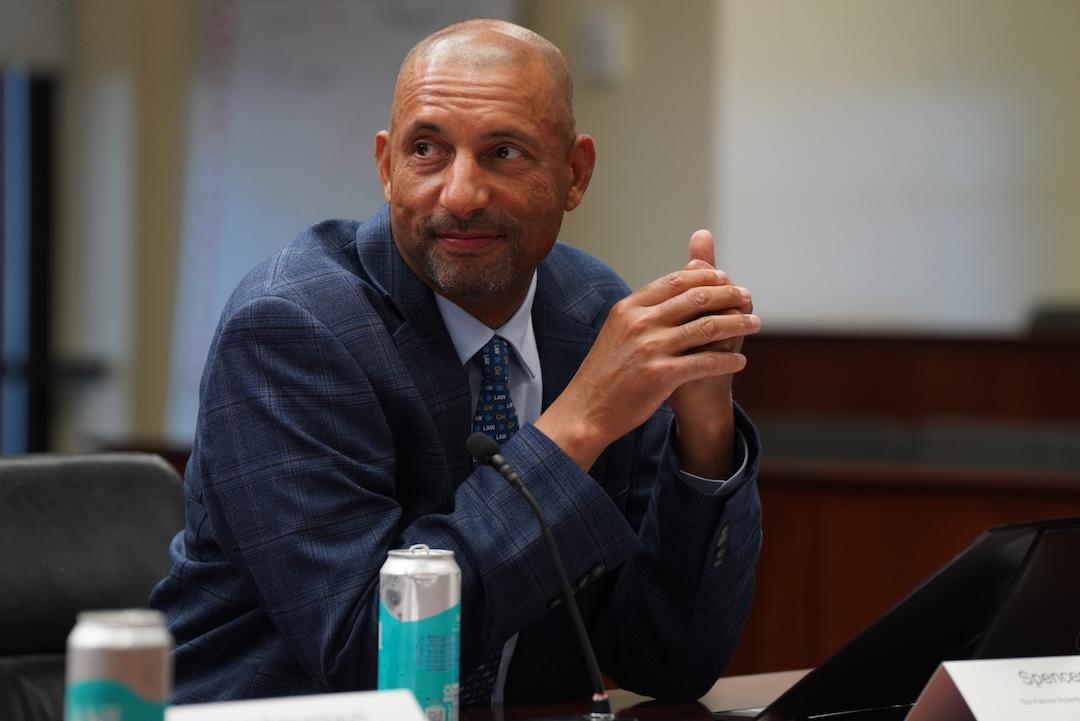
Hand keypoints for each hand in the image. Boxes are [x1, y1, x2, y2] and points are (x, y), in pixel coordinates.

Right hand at [535, 229, 759, 471]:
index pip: (676, 280)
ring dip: (737, 323)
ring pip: (707, 327)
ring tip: (754, 323)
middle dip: (728, 294)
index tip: (726, 278)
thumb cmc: (606, 372)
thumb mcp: (618, 330)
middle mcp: (640, 323)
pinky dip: (728, 360)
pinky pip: (706, 363)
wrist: (587, 409)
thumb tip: (673, 288)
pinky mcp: (661, 376)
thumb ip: (645, 309)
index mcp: (629, 307)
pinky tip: (740, 361)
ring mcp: (651, 349)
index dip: (706, 276)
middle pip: (696, 297)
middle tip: (746, 296)